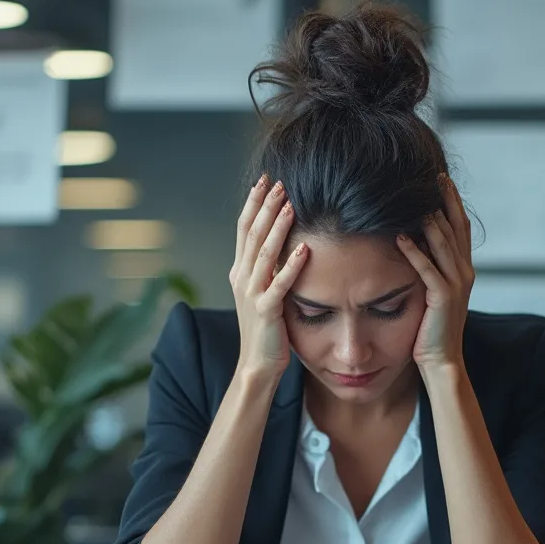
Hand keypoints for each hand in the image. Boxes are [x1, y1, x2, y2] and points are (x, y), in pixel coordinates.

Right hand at [230, 175, 308, 378]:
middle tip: (279, 183)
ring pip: (263, 254)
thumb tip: (280, 239)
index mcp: (240, 271)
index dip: (253, 203)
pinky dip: (291, 266)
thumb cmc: (265, 328)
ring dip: (277, 228)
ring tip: (289, 205)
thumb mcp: (262, 291)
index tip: (265, 180)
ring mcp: (251, 294)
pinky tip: (304, 249)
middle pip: (252, 234)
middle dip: (265, 207)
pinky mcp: (266, 311)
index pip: (244, 229)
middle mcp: (241, 278)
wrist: (256, 364)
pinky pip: (279, 284)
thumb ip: (266, 267)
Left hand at [396, 175, 473, 369]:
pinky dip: (414, 252)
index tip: (441, 179)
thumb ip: (432, 266)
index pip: (460, 226)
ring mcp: (456, 284)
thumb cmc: (432, 327)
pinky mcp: (442, 298)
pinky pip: (427, 269)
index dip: (453, 201)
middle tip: (432, 176)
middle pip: (455, 227)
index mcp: (464, 268)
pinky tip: (400, 238)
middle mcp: (464, 272)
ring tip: (415, 199)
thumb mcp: (435, 291)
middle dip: (444, 200)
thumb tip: (416, 240)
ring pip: (443, 244)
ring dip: (429, 220)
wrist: (443, 359)